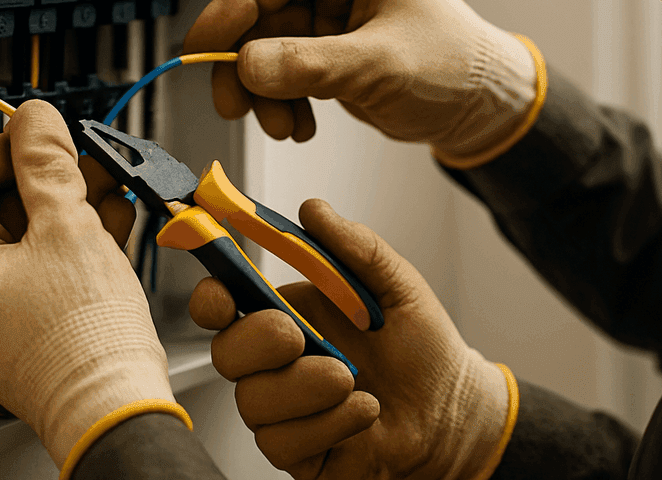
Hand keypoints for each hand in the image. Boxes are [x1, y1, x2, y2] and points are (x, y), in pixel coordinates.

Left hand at [0, 101, 175, 468]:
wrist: (116, 405)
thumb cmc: (81, 341)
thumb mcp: (67, 226)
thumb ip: (48, 163)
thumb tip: (35, 120)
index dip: (15, 142)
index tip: (48, 125)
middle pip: (5, 206)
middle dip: (55, 176)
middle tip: (89, 153)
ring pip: (33, 235)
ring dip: (73, 204)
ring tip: (111, 182)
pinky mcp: (31, 325)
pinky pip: (47, 266)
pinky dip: (78, 240)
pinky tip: (112, 219)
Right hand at [182, 0, 537, 160]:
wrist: (482, 109)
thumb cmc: (455, 67)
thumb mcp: (381, 65)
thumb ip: (311, 65)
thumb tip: (246, 65)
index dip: (231, 8)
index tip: (203, 46)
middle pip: (260, 15)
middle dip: (246, 65)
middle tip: (235, 104)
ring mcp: (328, 23)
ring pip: (265, 51)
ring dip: (264, 93)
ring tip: (283, 127)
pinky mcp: (327, 57)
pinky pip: (283, 76)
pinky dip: (281, 104)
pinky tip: (299, 127)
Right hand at [190, 199, 512, 478]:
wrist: (452, 409)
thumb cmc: (422, 346)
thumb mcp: (396, 284)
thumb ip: (354, 246)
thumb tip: (313, 209)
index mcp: (287, 314)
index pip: (222, 304)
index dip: (209, 298)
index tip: (221, 293)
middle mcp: (275, 363)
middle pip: (225, 354)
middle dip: (260, 342)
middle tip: (303, 337)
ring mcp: (283, 410)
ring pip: (254, 402)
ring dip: (308, 388)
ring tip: (354, 381)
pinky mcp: (297, 452)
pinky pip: (283, 443)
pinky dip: (329, 424)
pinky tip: (362, 413)